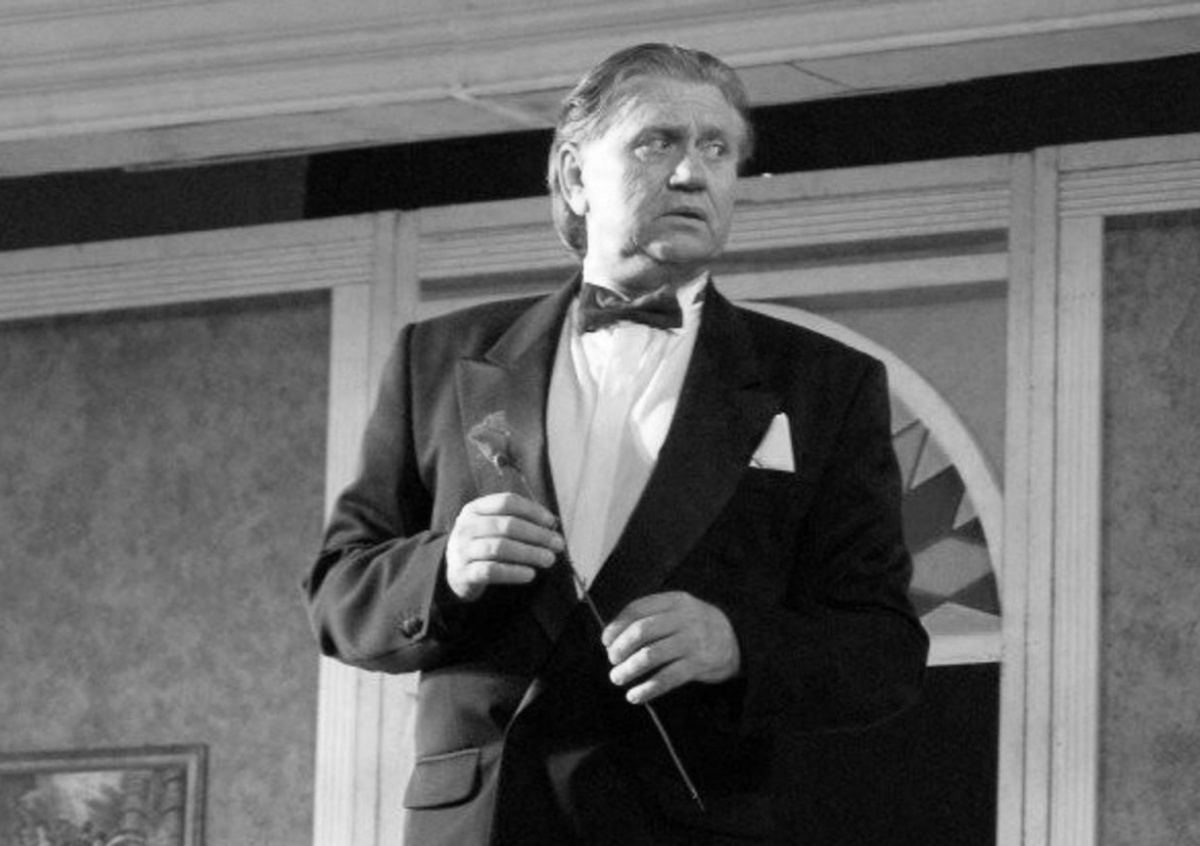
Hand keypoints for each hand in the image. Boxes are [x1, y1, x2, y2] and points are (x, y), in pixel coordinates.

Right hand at [446, 493, 563, 601]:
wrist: (454, 572)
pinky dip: (513, 572)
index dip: (532, 510)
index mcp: (474, 509)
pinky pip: (491, 571)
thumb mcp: (492, 527)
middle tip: (557, 544)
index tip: (551, 522)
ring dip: (529, 553)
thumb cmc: (482, 544)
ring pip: (499, 548)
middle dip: (537, 534)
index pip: (507, 502)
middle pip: (506, 525)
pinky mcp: (463, 573)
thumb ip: (518, 521)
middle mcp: (466, 527)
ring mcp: (462, 550)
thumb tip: (552, 524)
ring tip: (549, 559)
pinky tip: (530, 574)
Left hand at [602, 591, 740, 704]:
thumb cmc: (698, 626)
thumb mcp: (680, 610)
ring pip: (651, 656)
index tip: (606, 641)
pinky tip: (635, 696)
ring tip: (618, 678)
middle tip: (612, 661)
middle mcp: (683, 618)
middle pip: (642, 631)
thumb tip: (613, 635)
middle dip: (620, 648)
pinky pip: (667, 678)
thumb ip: (652, 617)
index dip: (617, 625)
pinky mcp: (699, 664)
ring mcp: (692, 641)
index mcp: (675, 601)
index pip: (638, 608)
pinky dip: (647, 689)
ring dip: (629, 670)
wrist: (739, 640)